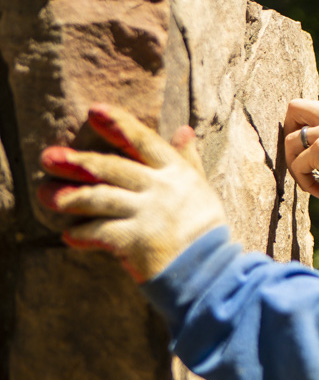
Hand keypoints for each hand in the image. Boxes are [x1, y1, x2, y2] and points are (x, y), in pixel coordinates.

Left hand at [38, 104, 226, 281]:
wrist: (210, 268)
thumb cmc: (204, 228)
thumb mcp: (200, 188)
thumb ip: (188, 159)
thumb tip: (184, 130)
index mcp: (176, 172)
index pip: (144, 141)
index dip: (119, 124)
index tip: (94, 110)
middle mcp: (161, 188)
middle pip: (113, 168)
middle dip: (79, 161)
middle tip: (49, 157)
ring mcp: (147, 213)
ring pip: (100, 198)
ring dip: (71, 197)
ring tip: (46, 196)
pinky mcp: (136, 240)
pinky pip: (100, 232)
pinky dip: (82, 234)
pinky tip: (69, 235)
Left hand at [283, 99, 318, 206]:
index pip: (311, 106)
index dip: (301, 125)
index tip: (306, 149)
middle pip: (294, 109)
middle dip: (288, 134)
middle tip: (298, 160)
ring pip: (289, 143)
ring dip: (296, 167)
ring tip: (314, 185)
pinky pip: (297, 165)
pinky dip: (306, 183)